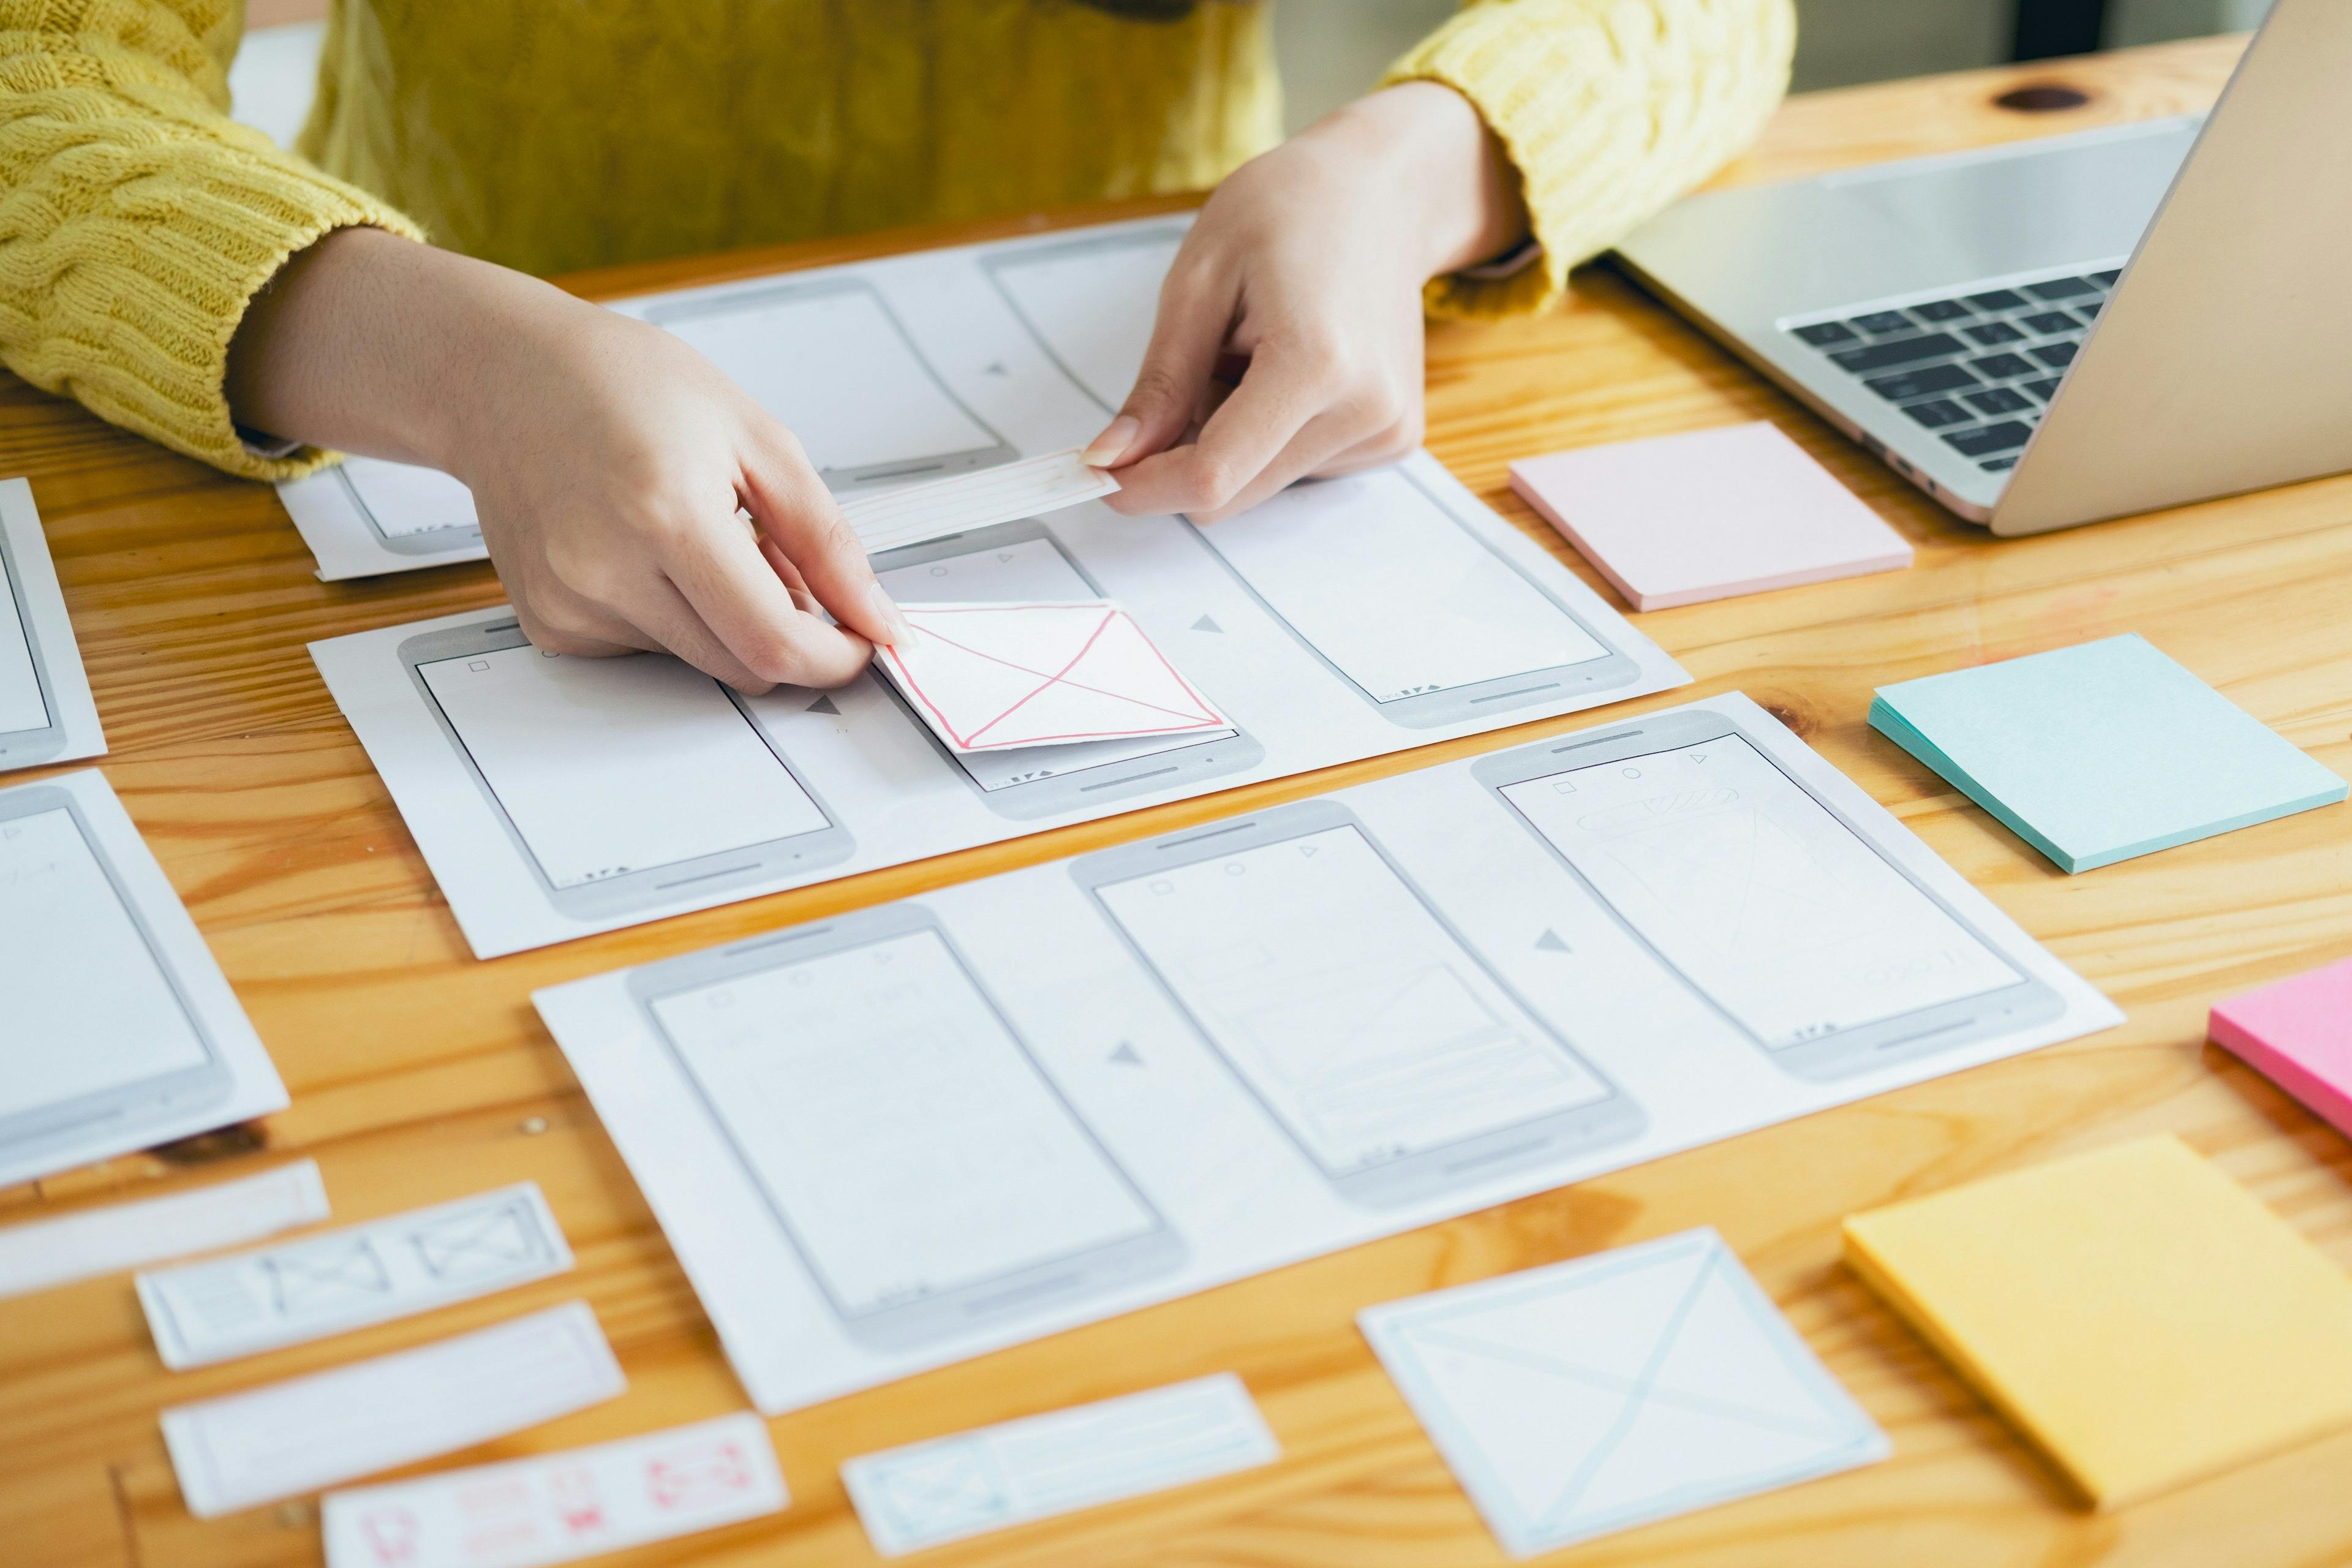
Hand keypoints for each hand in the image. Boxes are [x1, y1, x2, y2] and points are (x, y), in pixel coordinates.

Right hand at [228, 228, 908, 691]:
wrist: (502, 376)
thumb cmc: (623, 384)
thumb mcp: (757, 439)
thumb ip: (827, 540)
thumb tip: (877, 618)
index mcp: (665, 513)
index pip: (773, 642)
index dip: (835, 659)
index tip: (863, 643)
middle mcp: (604, 569)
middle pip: (741, 666)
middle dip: (790, 639)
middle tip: (790, 572)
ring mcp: (569, 603)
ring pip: (699, 661)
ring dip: (730, 623)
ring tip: (707, 537)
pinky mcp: (549, 623)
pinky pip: (648, 651)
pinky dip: (677, 618)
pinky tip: (651, 552)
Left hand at [1083, 82, 1528, 521]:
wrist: (1384, 194)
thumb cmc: (1290, 211)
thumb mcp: (1200, 279)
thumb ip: (1160, 383)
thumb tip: (1112, 460)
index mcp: (1317, 363)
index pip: (1213, 477)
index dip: (1144, 486)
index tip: (1101, 472)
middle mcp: (1365, 410)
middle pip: (1234, 494)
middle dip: (1187, 453)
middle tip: (1196, 365)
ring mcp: (1385, 430)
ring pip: (1259, 486)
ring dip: (1231, 438)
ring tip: (1255, 351)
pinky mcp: (1393, 438)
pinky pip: (1295, 470)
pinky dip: (1269, 434)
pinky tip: (1289, 365)